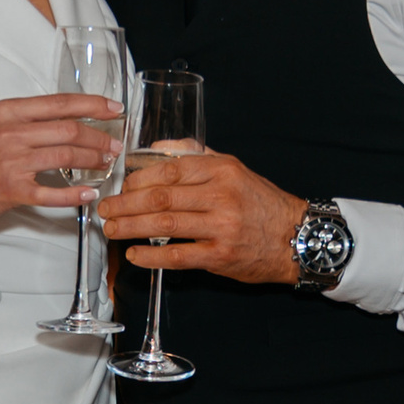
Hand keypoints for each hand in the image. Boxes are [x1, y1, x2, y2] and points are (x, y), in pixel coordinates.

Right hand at [0, 93, 122, 234]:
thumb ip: (26, 121)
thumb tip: (68, 122)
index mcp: (8, 112)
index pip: (60, 103)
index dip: (93, 105)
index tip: (115, 109)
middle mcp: (10, 133)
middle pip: (69, 130)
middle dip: (99, 137)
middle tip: (116, 144)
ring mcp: (10, 162)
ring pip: (65, 158)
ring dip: (93, 161)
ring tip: (106, 163)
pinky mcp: (10, 191)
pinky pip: (51, 193)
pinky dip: (74, 194)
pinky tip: (89, 193)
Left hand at [100, 148, 308, 284]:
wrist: (297, 236)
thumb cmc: (261, 204)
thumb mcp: (234, 168)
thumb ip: (196, 155)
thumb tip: (158, 148)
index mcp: (222, 170)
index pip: (169, 170)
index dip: (138, 179)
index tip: (121, 186)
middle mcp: (222, 195)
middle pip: (161, 197)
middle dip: (126, 204)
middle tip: (106, 209)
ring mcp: (221, 227)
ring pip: (165, 224)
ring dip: (131, 227)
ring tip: (112, 229)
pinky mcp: (221, 256)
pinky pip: (178, 256)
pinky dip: (152, 256)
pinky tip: (134, 254)